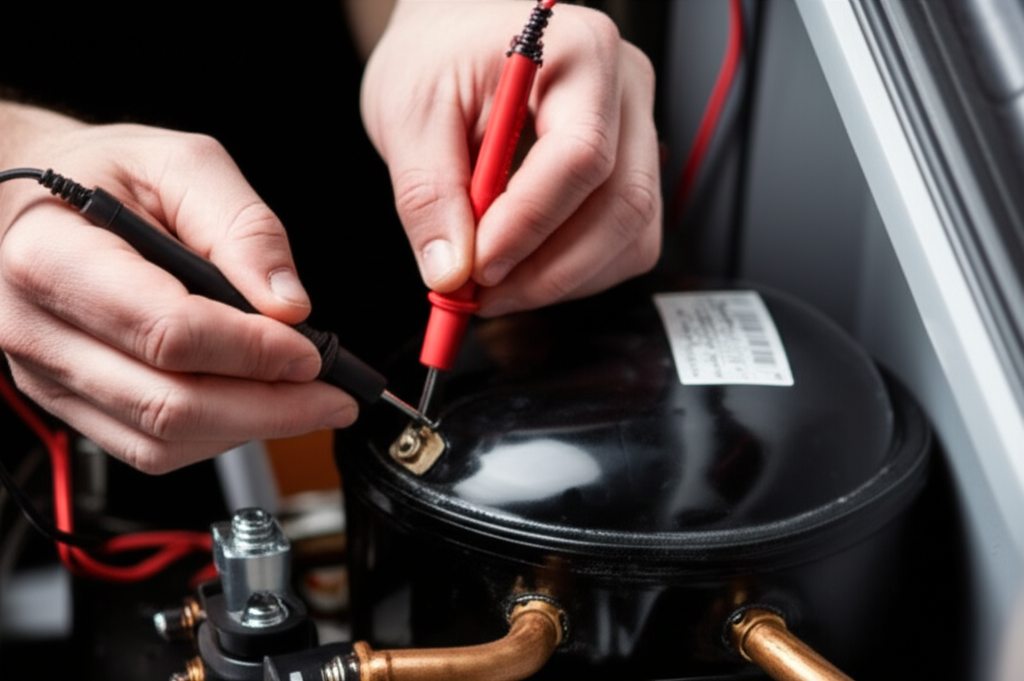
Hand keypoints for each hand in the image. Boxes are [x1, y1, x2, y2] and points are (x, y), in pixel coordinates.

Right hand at [0, 102, 356, 472]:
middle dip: (270, 409)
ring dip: (249, 429)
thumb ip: (244, 226)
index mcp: (54, 257)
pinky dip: (216, 436)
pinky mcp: (70, 402)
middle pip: (169, 403)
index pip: (168, 332)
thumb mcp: (183, 163)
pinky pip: (149, 448)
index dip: (252, 351)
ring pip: (162, 441)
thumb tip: (289, 303)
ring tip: (307, 402)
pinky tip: (255, 406)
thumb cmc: (104, 175)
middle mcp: (37, 328)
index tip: (312, 351)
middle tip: (334, 396)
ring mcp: (48, 375)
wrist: (31, 200)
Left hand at [360, 0, 661, 316]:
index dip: (529, 225)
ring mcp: (637, 133)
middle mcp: (625, 90)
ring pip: (631, 234)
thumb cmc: (438, 55)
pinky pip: (626, 243)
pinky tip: (524, 268)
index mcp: (580, 52)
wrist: (455, 38)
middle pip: (621, 204)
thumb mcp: (409, 111)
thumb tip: (450, 270)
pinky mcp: (630, 171)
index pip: (580, 156)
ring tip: (495, 285)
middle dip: (549, 270)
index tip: (475, 267)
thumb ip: (427, 192)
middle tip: (481, 295)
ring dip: (563, 280)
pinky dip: (575, 273)